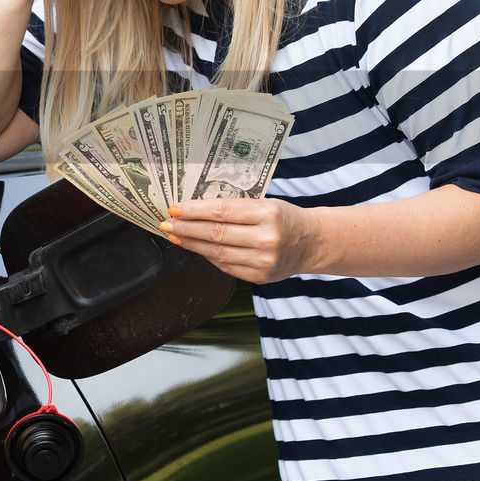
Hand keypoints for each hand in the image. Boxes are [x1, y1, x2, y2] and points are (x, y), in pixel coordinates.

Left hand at [160, 198, 317, 283]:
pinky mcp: (260, 277)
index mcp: (268, 213)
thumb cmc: (284, 218)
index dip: (195, 210)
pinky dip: (208, 256)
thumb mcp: (265, 203)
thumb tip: (195, 210)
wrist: (312, 242)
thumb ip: (235, 208)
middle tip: (167, 224)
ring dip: (192, 244)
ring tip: (175, 236)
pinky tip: (196, 248)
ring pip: (217, 252)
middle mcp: (266, 239)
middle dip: (186, 228)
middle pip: (216, 234)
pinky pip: (226, 266)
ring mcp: (263, 261)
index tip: (175, 208)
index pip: (222, 211)